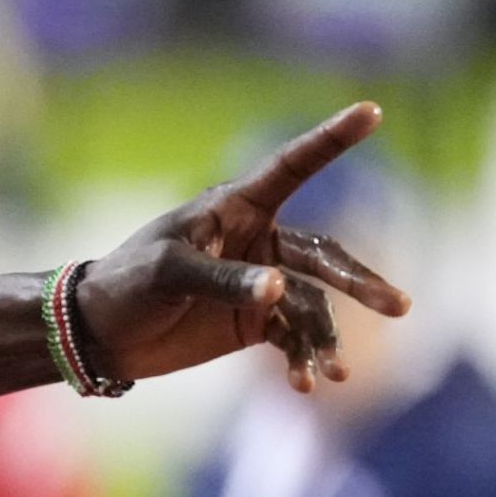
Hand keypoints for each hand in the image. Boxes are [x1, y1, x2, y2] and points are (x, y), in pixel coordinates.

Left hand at [75, 103, 409, 392]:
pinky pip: (293, 337)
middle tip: (397, 306)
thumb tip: (280, 291)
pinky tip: (307, 385)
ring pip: (315, 305)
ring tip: (337, 372)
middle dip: (359, 282)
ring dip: (329, 339)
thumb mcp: (168, 274)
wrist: (98, 334)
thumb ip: (224, 280)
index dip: (331, 140)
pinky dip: (303, 359)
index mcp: (235, 208)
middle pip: (325, 256)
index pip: (292, 168)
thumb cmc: (125, 284)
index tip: (371, 111)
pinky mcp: (254, 320)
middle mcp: (258, 240)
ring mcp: (260, 282)